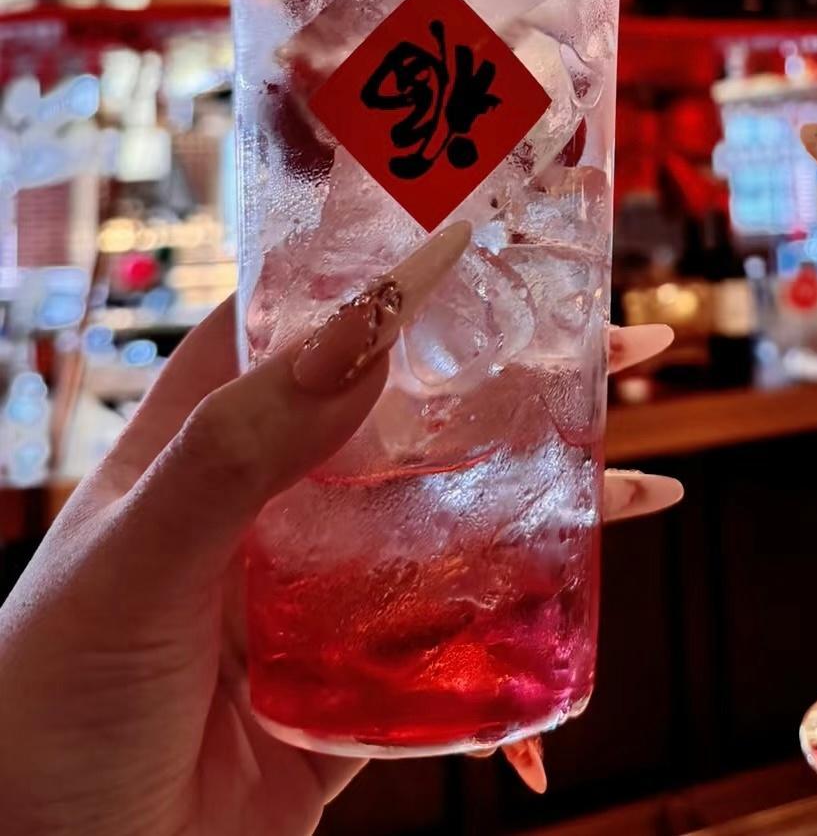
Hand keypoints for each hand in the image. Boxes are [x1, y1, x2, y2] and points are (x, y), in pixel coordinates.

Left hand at [0, 226, 678, 835]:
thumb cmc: (39, 707)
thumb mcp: (133, 563)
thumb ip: (238, 450)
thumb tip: (362, 331)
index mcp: (208, 438)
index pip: (308, 315)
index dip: (393, 263)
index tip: (489, 224)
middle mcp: (276, 497)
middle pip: (413, 403)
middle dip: (515, 365)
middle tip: (617, 335)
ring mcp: (324, 586)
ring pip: (455, 507)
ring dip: (549, 477)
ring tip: (641, 454)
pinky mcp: (358, 676)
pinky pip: (460, 626)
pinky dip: (533, 602)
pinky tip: (593, 576)